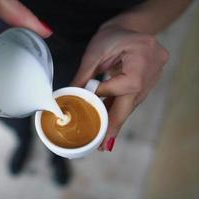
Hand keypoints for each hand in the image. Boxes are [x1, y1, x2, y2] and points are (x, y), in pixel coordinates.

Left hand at [72, 25, 168, 150]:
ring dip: (115, 118)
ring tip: (103, 138)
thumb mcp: (95, 52)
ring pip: (131, 103)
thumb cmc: (112, 35)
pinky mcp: (147, 83)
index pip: (125, 84)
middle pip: (132, 101)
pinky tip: (108, 121)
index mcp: (144, 56)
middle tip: (103, 144)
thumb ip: (84, 75)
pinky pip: (131, 100)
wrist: (130, 28)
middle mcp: (153, 69)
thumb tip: (71, 96)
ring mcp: (153, 77)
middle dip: (115, 123)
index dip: (105, 94)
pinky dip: (118, 109)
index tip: (88, 102)